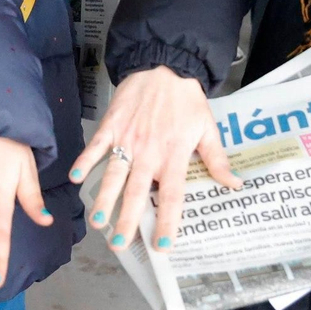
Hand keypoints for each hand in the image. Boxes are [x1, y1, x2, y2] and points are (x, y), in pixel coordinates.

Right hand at [70, 66, 241, 249]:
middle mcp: (149, 151)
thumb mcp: (208, 128)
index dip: (166, 222)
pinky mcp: (111, 125)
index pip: (171, 196)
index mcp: (174, 155)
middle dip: (127, 221)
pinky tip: (76, 179)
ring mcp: (127, 139)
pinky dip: (85, 161)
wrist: (164, 64)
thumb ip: (217, 160)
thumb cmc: (186, 99)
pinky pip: (96, 147)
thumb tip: (234, 185)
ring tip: (98, 224)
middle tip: (120, 244)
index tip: (162, 245)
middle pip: (136, 192)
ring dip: (104, 200)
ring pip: (114, 175)